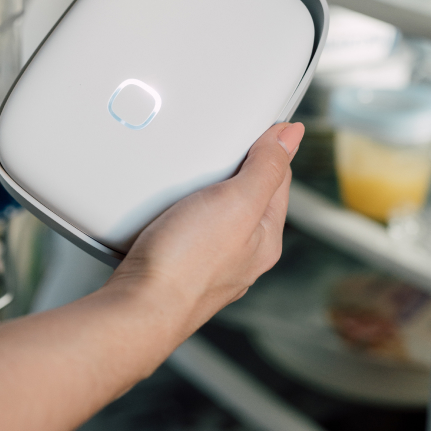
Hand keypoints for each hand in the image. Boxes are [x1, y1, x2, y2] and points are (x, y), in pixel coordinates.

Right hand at [108, 122, 303, 347]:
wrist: (138, 307)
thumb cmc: (187, 262)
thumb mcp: (237, 202)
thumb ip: (265, 168)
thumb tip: (292, 136)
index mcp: (265, 239)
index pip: (278, 180)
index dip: (271, 148)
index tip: (263, 123)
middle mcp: (242, 255)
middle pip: (248, 197)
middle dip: (237, 170)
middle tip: (225, 143)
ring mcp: (209, 264)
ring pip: (216, 215)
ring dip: (207, 192)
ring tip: (193, 171)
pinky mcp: (177, 267)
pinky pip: (188, 230)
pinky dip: (182, 212)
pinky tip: (167, 208)